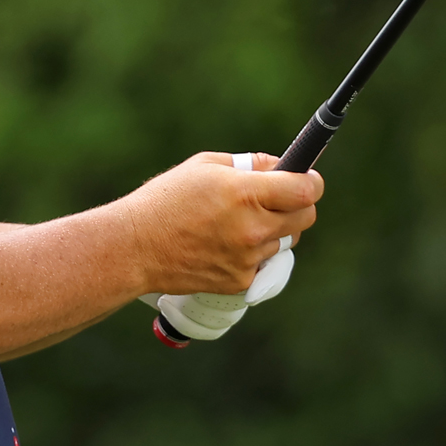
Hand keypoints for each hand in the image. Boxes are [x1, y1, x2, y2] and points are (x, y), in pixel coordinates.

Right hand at [123, 150, 321, 296]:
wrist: (134, 247)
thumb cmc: (165, 200)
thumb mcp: (205, 166)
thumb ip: (250, 164)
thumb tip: (280, 165)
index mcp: (245, 193)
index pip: (305, 190)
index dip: (311, 182)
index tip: (307, 178)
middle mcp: (252, 228)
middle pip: (306, 217)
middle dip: (298, 205)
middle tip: (279, 199)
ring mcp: (247, 259)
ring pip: (284, 241)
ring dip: (273, 230)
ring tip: (238, 223)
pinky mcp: (240, 282)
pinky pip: (262, 264)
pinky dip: (252, 254)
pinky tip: (224, 245)